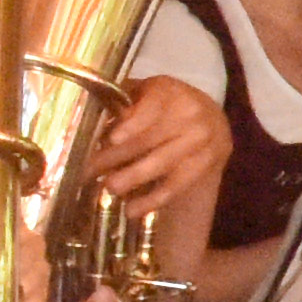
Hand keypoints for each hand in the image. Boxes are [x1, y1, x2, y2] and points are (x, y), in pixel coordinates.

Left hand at [89, 82, 230, 226]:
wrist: (212, 119)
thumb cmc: (165, 106)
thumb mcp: (145, 94)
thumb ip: (122, 105)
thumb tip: (91, 126)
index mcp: (169, 91)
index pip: (150, 108)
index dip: (132, 124)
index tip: (111, 139)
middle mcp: (191, 113)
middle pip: (149, 139)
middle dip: (116, 156)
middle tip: (89, 171)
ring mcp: (202, 140)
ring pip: (162, 163)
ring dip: (132, 178)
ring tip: (109, 189)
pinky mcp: (207, 164)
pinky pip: (177, 185)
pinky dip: (153, 200)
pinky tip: (132, 210)